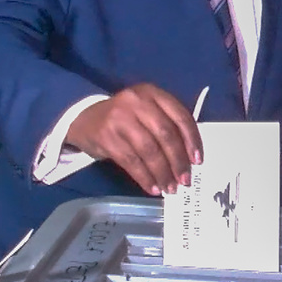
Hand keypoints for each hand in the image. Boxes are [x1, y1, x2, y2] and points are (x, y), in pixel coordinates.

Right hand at [65, 83, 202, 195]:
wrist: (83, 118)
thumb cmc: (124, 117)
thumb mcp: (147, 110)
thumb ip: (166, 124)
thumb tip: (189, 156)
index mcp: (153, 93)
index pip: (180, 116)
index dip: (192, 140)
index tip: (198, 161)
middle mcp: (138, 102)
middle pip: (166, 134)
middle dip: (178, 161)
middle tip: (185, 180)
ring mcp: (120, 118)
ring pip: (149, 150)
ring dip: (162, 173)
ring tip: (170, 188)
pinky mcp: (107, 137)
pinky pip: (131, 161)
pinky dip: (145, 177)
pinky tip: (153, 188)